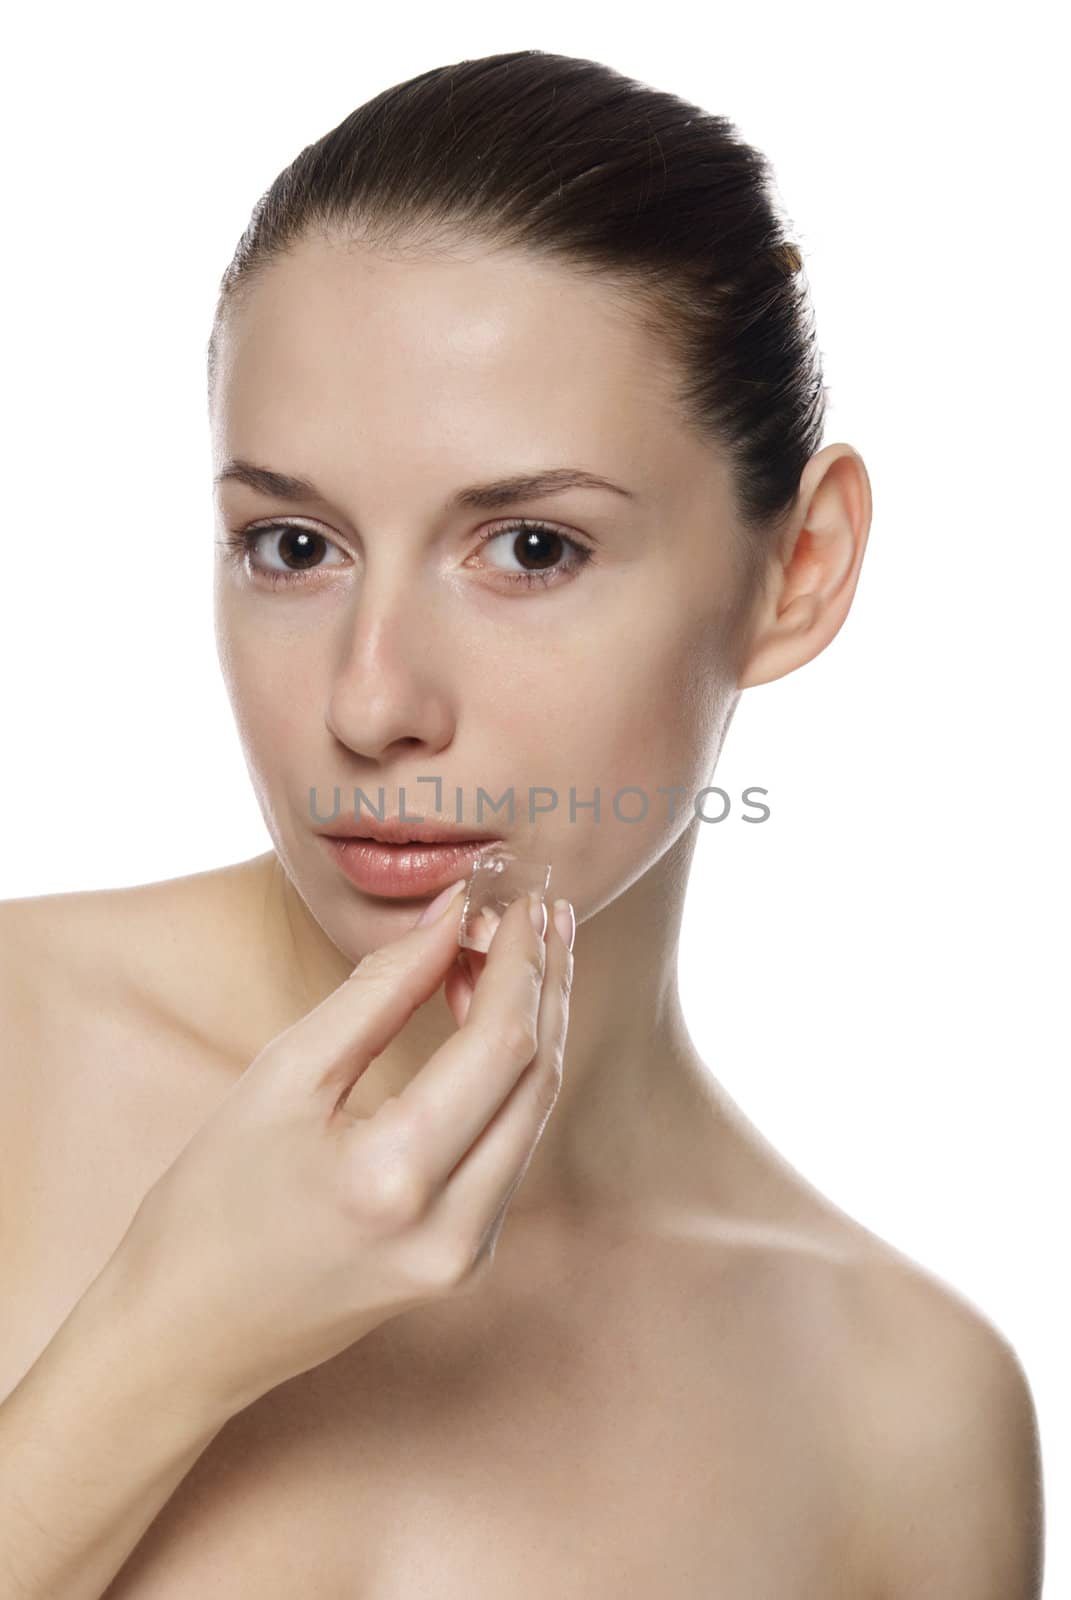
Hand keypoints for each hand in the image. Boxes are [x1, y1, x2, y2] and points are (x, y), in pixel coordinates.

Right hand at [106, 883, 572, 1420]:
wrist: (185, 1334)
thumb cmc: (211, 1202)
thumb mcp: (281, 1077)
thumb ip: (377, 993)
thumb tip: (452, 919)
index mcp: (395, 1177)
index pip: (502, 1044)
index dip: (521, 962)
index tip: (521, 898)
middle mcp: (452, 1228)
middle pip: (537, 1077)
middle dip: (545, 984)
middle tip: (540, 910)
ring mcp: (467, 1256)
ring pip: (534, 1112)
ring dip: (537, 1026)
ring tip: (522, 951)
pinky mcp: (464, 1263)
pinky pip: (512, 1149)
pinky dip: (512, 1078)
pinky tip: (494, 1023)